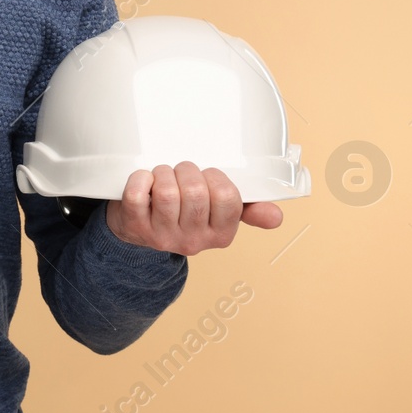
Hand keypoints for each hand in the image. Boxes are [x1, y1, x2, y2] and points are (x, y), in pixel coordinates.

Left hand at [103, 161, 282, 255]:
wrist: (139, 230)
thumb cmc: (183, 213)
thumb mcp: (218, 215)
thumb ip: (248, 210)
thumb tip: (276, 216)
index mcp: (220, 235)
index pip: (228, 197)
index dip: (215, 178)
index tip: (207, 176)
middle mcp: (193, 241)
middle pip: (195, 192)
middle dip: (187, 171)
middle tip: (181, 173)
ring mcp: (162, 236)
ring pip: (167, 192)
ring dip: (164, 173)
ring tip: (163, 177)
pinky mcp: (134, 227)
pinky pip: (137, 195)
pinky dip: (139, 179)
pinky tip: (144, 180)